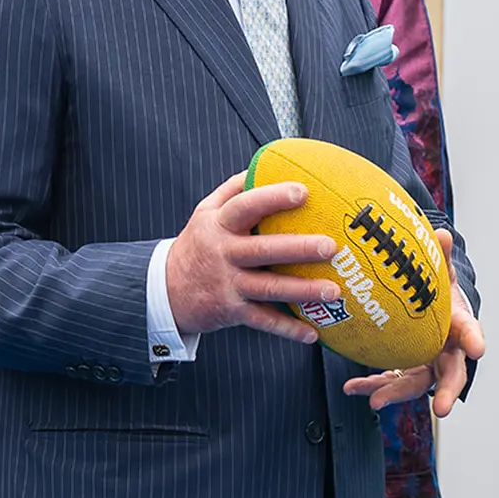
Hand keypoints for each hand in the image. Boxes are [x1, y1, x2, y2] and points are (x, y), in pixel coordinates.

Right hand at [164, 172, 342, 342]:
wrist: (166, 290)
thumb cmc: (198, 244)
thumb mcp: (205, 211)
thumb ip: (233, 189)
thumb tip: (265, 163)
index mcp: (220, 225)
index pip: (245, 206)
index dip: (272, 198)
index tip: (302, 191)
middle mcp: (224, 254)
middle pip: (263, 251)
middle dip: (298, 248)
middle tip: (330, 246)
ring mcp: (228, 284)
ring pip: (268, 288)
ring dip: (301, 291)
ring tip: (332, 290)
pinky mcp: (232, 311)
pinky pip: (263, 321)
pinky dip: (287, 329)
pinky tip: (312, 333)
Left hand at [343, 226, 485, 416]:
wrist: (432, 312)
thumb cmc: (440, 295)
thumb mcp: (441, 274)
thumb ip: (440, 257)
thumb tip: (441, 234)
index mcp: (459, 327)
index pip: (470, 332)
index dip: (475, 339)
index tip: (478, 348)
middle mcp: (446, 352)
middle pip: (451, 375)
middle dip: (447, 391)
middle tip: (442, 408)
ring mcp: (425, 365)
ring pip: (414, 384)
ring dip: (396, 393)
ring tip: (376, 401)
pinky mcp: (405, 372)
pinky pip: (388, 381)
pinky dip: (371, 385)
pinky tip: (351, 388)